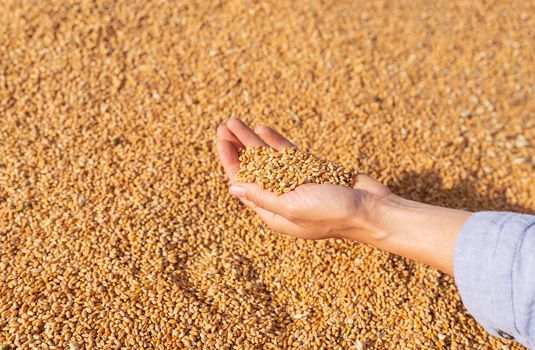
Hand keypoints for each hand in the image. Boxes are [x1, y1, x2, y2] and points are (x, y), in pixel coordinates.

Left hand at [216, 118, 392, 239]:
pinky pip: (287, 155)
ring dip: (252, 141)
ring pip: (267, 159)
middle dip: (237, 147)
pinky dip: (275, 142)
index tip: (221, 138)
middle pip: (252, 168)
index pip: (243, 183)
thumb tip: (233, 188)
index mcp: (273, 212)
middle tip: (225, 125)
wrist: (371, 210)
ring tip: (237, 121)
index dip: (230, 160)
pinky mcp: (311, 171)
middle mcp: (281, 197)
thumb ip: (262, 196)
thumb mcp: (292, 207)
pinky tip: (262, 129)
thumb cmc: (333, 213)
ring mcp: (296, 183)